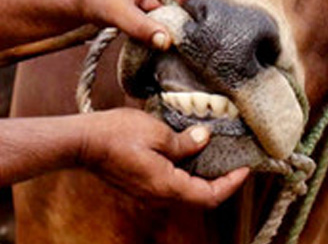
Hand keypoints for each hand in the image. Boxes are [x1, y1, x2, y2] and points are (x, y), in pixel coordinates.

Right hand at [78, 109, 247, 206]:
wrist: (82, 143)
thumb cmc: (116, 135)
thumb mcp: (157, 132)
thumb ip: (184, 141)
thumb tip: (205, 140)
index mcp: (168, 186)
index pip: (210, 195)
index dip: (231, 184)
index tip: (245, 168)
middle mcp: (159, 195)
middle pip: (199, 197)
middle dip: (220, 181)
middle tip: (234, 160)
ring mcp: (148, 192)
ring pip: (185, 191)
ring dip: (202, 175)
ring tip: (214, 153)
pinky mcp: (140, 184)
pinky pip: (170, 184)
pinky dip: (185, 172)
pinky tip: (187, 152)